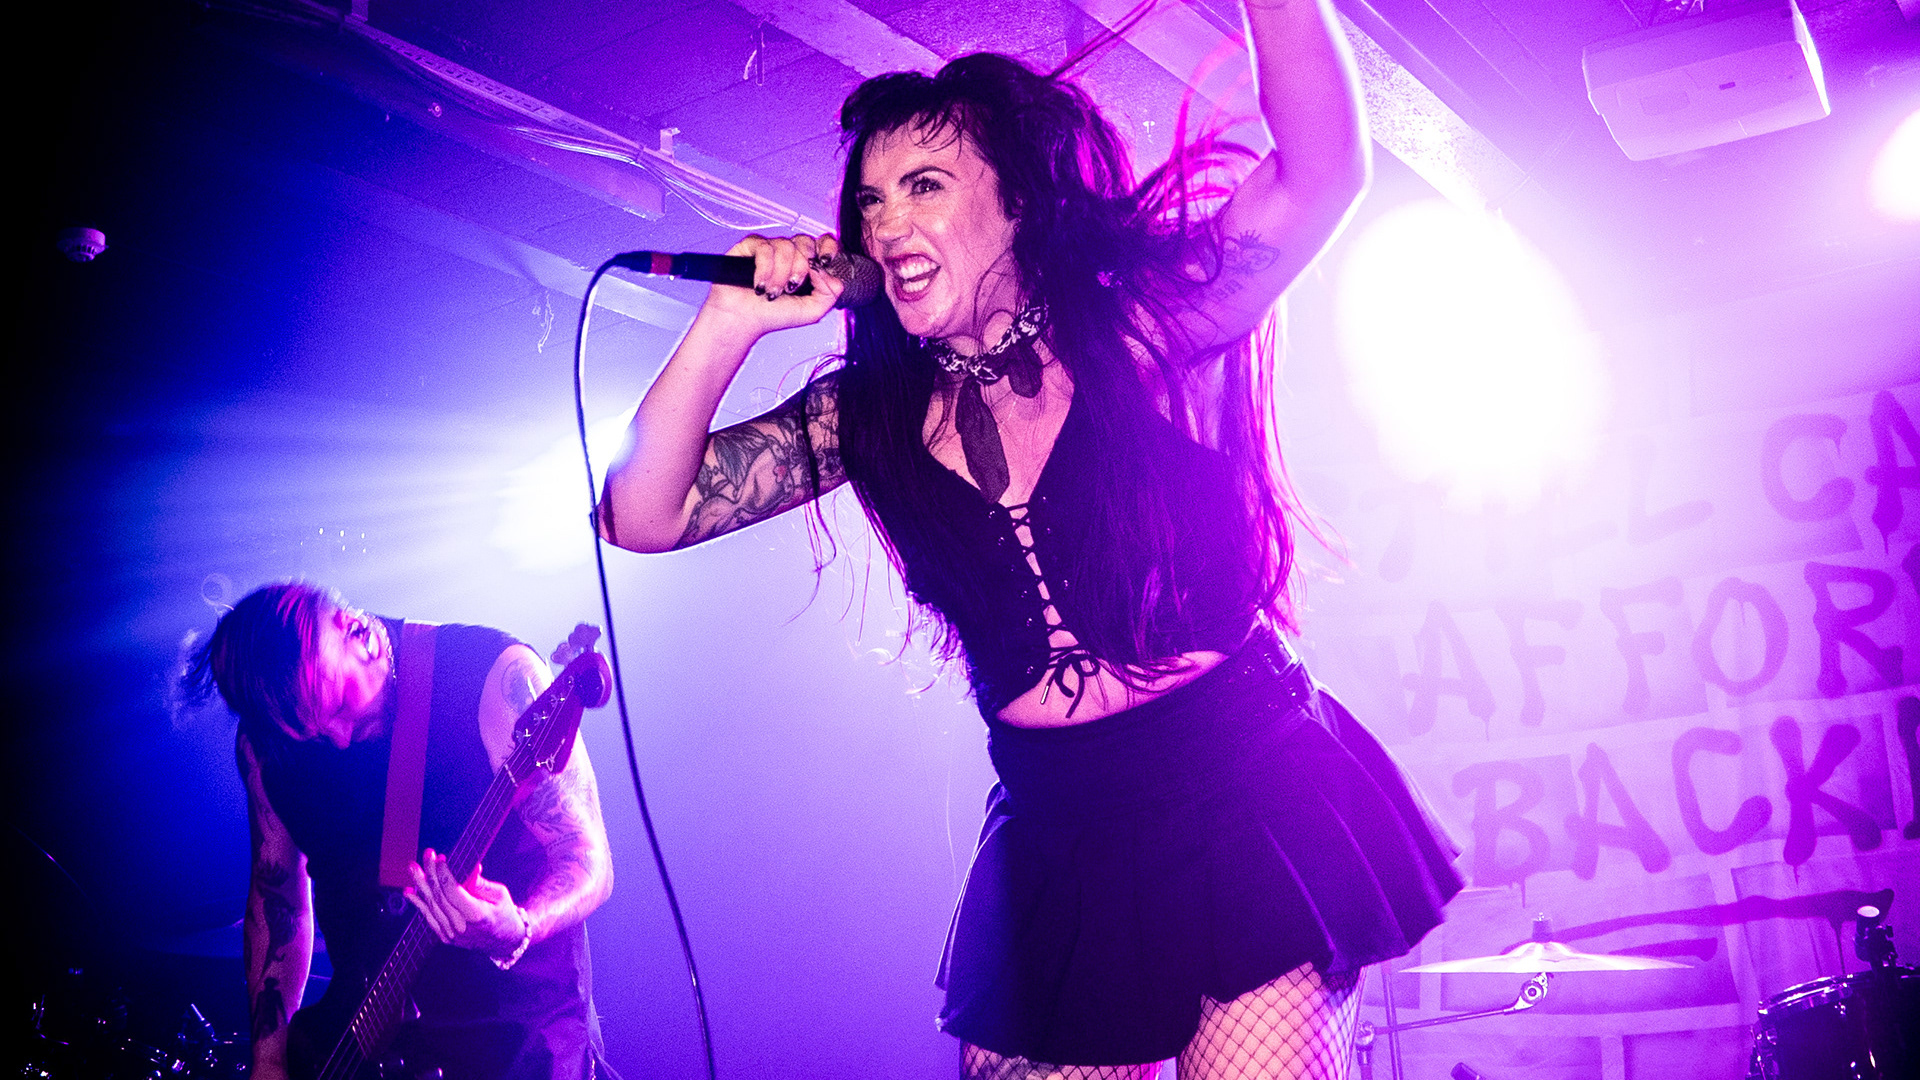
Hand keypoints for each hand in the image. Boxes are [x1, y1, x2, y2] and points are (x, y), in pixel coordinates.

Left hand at [404, 849, 526, 957]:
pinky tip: (409, 891)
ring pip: (431, 906)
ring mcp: (451, 934)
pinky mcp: (446, 937)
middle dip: (431, 873)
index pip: (453, 892)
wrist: (504, 941)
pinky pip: (429, 918)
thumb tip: (472, 869)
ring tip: (412, 868)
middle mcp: (461, 927)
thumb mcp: (500, 895)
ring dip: (420, 885)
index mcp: (477, 915)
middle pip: (439, 897)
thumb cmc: (504, 912)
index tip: (441, 858)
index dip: (444, 874)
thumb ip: (482, 884)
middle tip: (426, 855)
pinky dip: (418, 904)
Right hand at [697, 232, 846, 337]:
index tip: (824, 262)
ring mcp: (770, 248)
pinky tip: (759, 285)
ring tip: (772, 293)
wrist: (743, 320)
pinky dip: (764, 270)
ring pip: (785, 246)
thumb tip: (829, 273)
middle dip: (800, 268)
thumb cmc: (774, 315)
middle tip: (791, 288)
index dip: (827, 247)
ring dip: (780, 275)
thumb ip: (830, 293)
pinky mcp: (751, 246)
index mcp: (806, 265)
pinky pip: (764, 247)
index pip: (824, 242)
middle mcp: (790, 253)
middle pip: (805, 243)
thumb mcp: (812, 311)